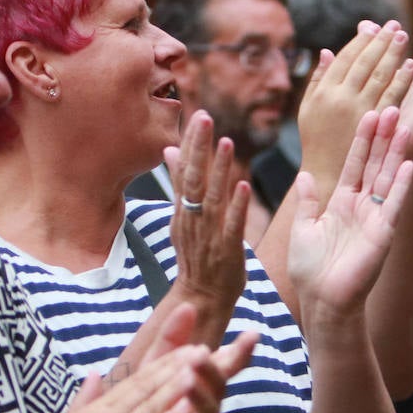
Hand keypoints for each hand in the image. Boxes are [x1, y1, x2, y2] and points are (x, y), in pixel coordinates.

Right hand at [19, 305, 255, 412]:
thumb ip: (85, 399)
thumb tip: (96, 373)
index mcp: (96, 412)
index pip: (134, 381)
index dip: (162, 364)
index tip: (185, 348)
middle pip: (145, 389)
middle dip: (175, 367)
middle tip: (201, 348)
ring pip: (149, 409)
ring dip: (175, 388)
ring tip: (198, 368)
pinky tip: (185, 412)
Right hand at [165, 111, 248, 318]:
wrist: (201, 296)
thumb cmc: (196, 255)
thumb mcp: (182, 217)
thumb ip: (178, 184)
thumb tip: (169, 151)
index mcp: (183, 209)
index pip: (184, 170)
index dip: (190, 143)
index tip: (197, 116)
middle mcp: (192, 218)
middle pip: (193, 179)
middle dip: (199, 148)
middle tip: (205, 118)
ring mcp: (208, 234)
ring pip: (212, 198)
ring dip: (219, 170)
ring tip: (226, 143)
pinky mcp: (227, 250)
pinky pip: (232, 225)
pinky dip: (237, 206)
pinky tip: (243, 186)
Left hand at [289, 108, 412, 319]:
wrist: (323, 302)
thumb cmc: (310, 271)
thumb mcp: (304, 228)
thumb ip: (308, 201)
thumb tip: (304, 175)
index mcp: (340, 203)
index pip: (353, 164)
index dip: (361, 140)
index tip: (368, 114)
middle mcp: (360, 207)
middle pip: (373, 164)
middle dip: (382, 137)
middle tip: (391, 108)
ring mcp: (374, 218)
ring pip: (386, 178)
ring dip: (395, 152)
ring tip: (403, 125)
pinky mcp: (383, 232)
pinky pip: (394, 203)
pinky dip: (401, 184)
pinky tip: (408, 163)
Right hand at [297, 20, 412, 195]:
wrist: (328, 173)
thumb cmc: (316, 139)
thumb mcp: (307, 108)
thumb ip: (317, 79)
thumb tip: (328, 51)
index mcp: (324, 91)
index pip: (345, 58)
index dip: (360, 41)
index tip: (372, 27)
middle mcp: (342, 98)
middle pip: (365, 63)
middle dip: (380, 41)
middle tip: (393, 26)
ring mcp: (361, 110)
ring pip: (380, 76)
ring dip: (394, 54)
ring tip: (404, 37)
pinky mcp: (378, 124)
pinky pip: (392, 96)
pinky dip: (402, 79)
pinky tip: (410, 65)